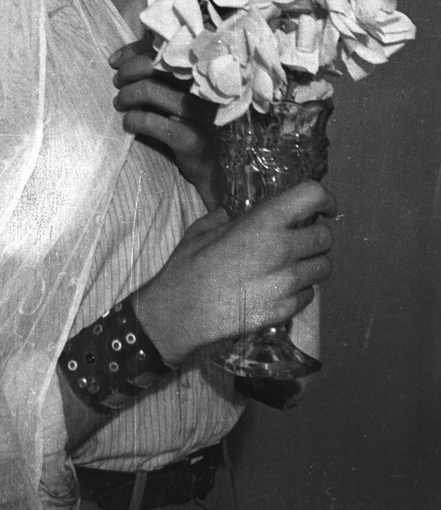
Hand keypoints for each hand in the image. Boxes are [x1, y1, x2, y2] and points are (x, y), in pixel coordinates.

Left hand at [110, 35, 223, 207]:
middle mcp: (203, 88)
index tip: (113, 62)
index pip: (163, 47)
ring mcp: (201, 113)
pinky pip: (154, 122)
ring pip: (152, 90)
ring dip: (127, 95)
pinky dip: (135, 120)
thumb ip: (154, 74)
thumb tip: (117, 59)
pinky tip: (128, 123)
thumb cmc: (182, 123)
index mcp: (199, 73)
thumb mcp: (170, 95)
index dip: (134, 51)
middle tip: (116, 83)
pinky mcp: (194, 139)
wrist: (206, 167)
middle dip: (128, 71)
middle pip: (157, 64)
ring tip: (119, 103)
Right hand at [133, 180, 335, 366]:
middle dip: (317, 236)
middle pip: (326, 237)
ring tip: (291, 266)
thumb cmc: (189, 266)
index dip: (323, 198)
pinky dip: (300, 291)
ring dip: (311, 264)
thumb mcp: (203, 230)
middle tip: (301, 239)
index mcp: (264, 222)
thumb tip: (230, 215)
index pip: (312, 196)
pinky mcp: (286, 310)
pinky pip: (308, 295)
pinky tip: (279, 289)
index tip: (323, 207)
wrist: (182, 313)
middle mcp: (283, 249)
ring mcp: (288, 283)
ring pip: (323, 268)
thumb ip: (224, 218)